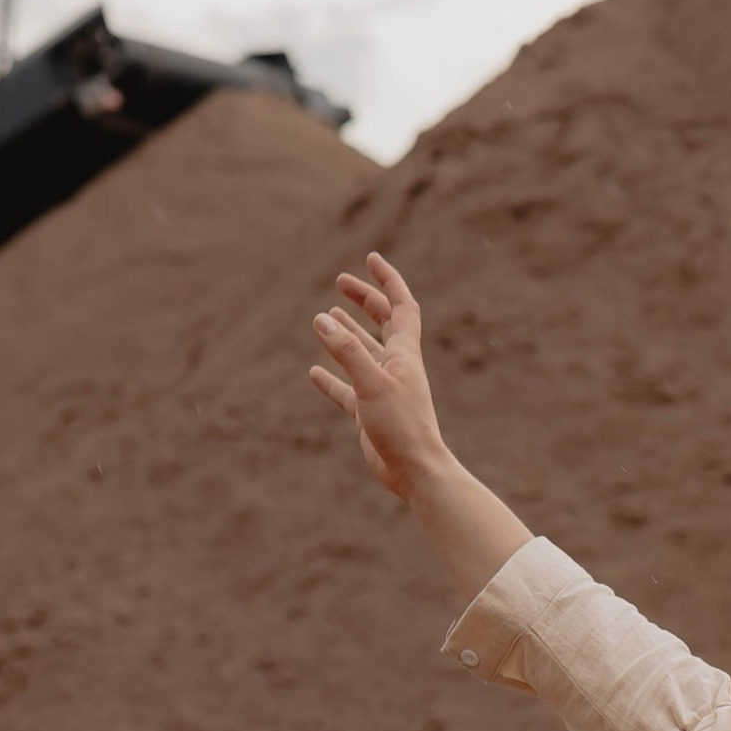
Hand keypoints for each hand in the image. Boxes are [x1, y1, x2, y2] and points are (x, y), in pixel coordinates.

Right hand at [309, 255, 446, 502]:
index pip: (401, 306)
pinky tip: (314, 372)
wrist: (416, 472)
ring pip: (363, 353)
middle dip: (364, 300)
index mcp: (404, 354)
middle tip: (340, 282)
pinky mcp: (370, 413)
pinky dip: (331, 378)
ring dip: (347, 333)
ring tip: (325, 318)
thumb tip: (321, 320)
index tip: (371, 259)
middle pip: (383, 323)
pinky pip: (347, 390)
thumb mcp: (371, 384)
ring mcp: (383, 390)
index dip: (388, 281)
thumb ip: (347, 352)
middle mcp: (396, 368)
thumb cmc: (402, 427)